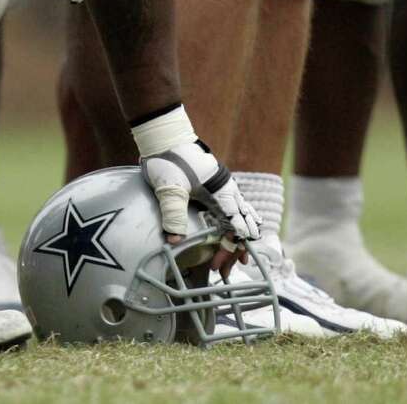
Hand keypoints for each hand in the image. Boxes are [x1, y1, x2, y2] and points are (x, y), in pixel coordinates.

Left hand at [131, 104, 260, 277]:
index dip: (228, 248)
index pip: (235, 227)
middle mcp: (228, 191)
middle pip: (242, 225)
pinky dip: (234, 226)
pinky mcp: (214, 188)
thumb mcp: (168, 187)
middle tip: (225, 271)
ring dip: (237, 239)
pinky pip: (232, 210)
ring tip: (236, 261)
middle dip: (236, 249)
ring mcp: (223, 188)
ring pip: (241, 218)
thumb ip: (173, 213)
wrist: (164, 136)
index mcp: (221, 191)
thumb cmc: (167, 159)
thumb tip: (174, 241)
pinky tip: (230, 237)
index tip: (217, 266)